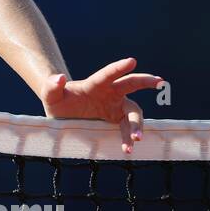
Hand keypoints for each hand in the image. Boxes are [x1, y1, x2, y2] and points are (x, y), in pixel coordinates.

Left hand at [40, 57, 163, 154]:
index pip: (108, 74)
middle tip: (159, 81)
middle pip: (130, 84)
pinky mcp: (116, 120)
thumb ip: (52, 86)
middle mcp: (109, 92)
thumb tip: (59, 77)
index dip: (119, 67)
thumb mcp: (50, 96)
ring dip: (136, 125)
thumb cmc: (57, 101)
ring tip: (135, 139)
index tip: (132, 60)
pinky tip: (127, 149)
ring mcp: (115, 106)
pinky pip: (127, 129)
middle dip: (145, 81)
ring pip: (133, 112)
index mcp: (94, 84)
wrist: (62, 114)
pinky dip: (128, 138)